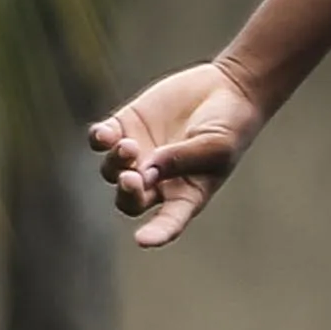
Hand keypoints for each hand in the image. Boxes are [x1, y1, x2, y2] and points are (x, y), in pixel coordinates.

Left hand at [90, 59, 271, 245]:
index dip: (156, 233)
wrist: (228, 89)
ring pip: (111, 171)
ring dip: (116, 162)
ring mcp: (139, 154)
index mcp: (186, 193)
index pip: (169, 221)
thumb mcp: (216, 146)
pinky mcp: (126, 126)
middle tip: (132, 178)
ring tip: (128, 146)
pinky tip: (106, 134)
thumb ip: (181, 159)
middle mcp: (158, 180)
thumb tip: (145, 169)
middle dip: (127, 193)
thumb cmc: (231, 126)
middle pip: (129, 200)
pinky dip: (99, 139)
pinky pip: (101, 140)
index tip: (143, 240)